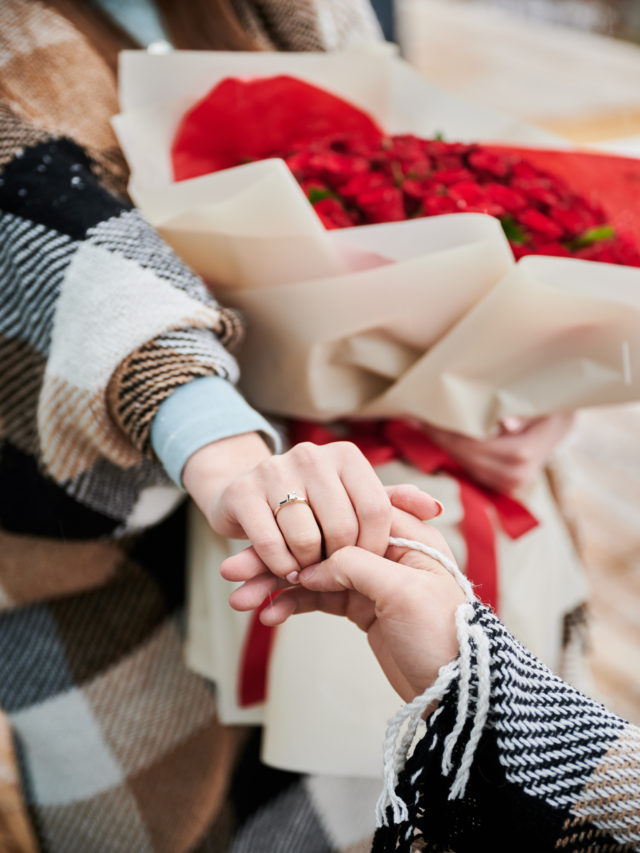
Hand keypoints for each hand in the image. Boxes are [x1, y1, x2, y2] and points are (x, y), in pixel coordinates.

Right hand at [183, 432, 441, 579]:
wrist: (243, 500)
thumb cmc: (312, 507)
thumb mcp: (356, 501)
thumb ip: (395, 503)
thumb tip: (435, 508)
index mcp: (346, 456)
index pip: (376, 508)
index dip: (375, 545)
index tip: (367, 564)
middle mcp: (311, 456)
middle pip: (342, 527)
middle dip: (341, 562)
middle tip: (334, 574)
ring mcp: (273, 471)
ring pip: (305, 540)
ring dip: (308, 569)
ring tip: (307, 574)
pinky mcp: (242, 494)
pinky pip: (269, 545)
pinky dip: (278, 569)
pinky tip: (283, 575)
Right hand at [223, 506, 464, 701]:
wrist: (456, 691)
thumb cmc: (442, 635)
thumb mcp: (404, 592)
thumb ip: (357, 565)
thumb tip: (314, 563)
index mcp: (404, 535)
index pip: (344, 515)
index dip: (305, 525)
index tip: (268, 540)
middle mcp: (383, 552)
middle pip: (320, 544)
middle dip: (276, 558)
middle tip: (232, 570)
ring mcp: (368, 581)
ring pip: (312, 573)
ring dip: (275, 584)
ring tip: (239, 598)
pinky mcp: (358, 608)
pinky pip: (316, 599)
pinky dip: (291, 605)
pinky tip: (267, 614)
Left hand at [422, 413, 573, 492]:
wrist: (563, 423)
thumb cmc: (551, 404)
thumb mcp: (542, 400)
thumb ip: (523, 411)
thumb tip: (506, 423)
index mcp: (523, 454)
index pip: (472, 445)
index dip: (445, 430)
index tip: (422, 414)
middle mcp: (514, 476)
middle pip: (463, 455)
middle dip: (437, 435)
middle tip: (413, 415)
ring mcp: (508, 484)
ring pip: (463, 463)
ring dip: (442, 443)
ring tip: (420, 421)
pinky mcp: (502, 485)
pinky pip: (470, 467)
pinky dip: (454, 450)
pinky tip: (437, 432)